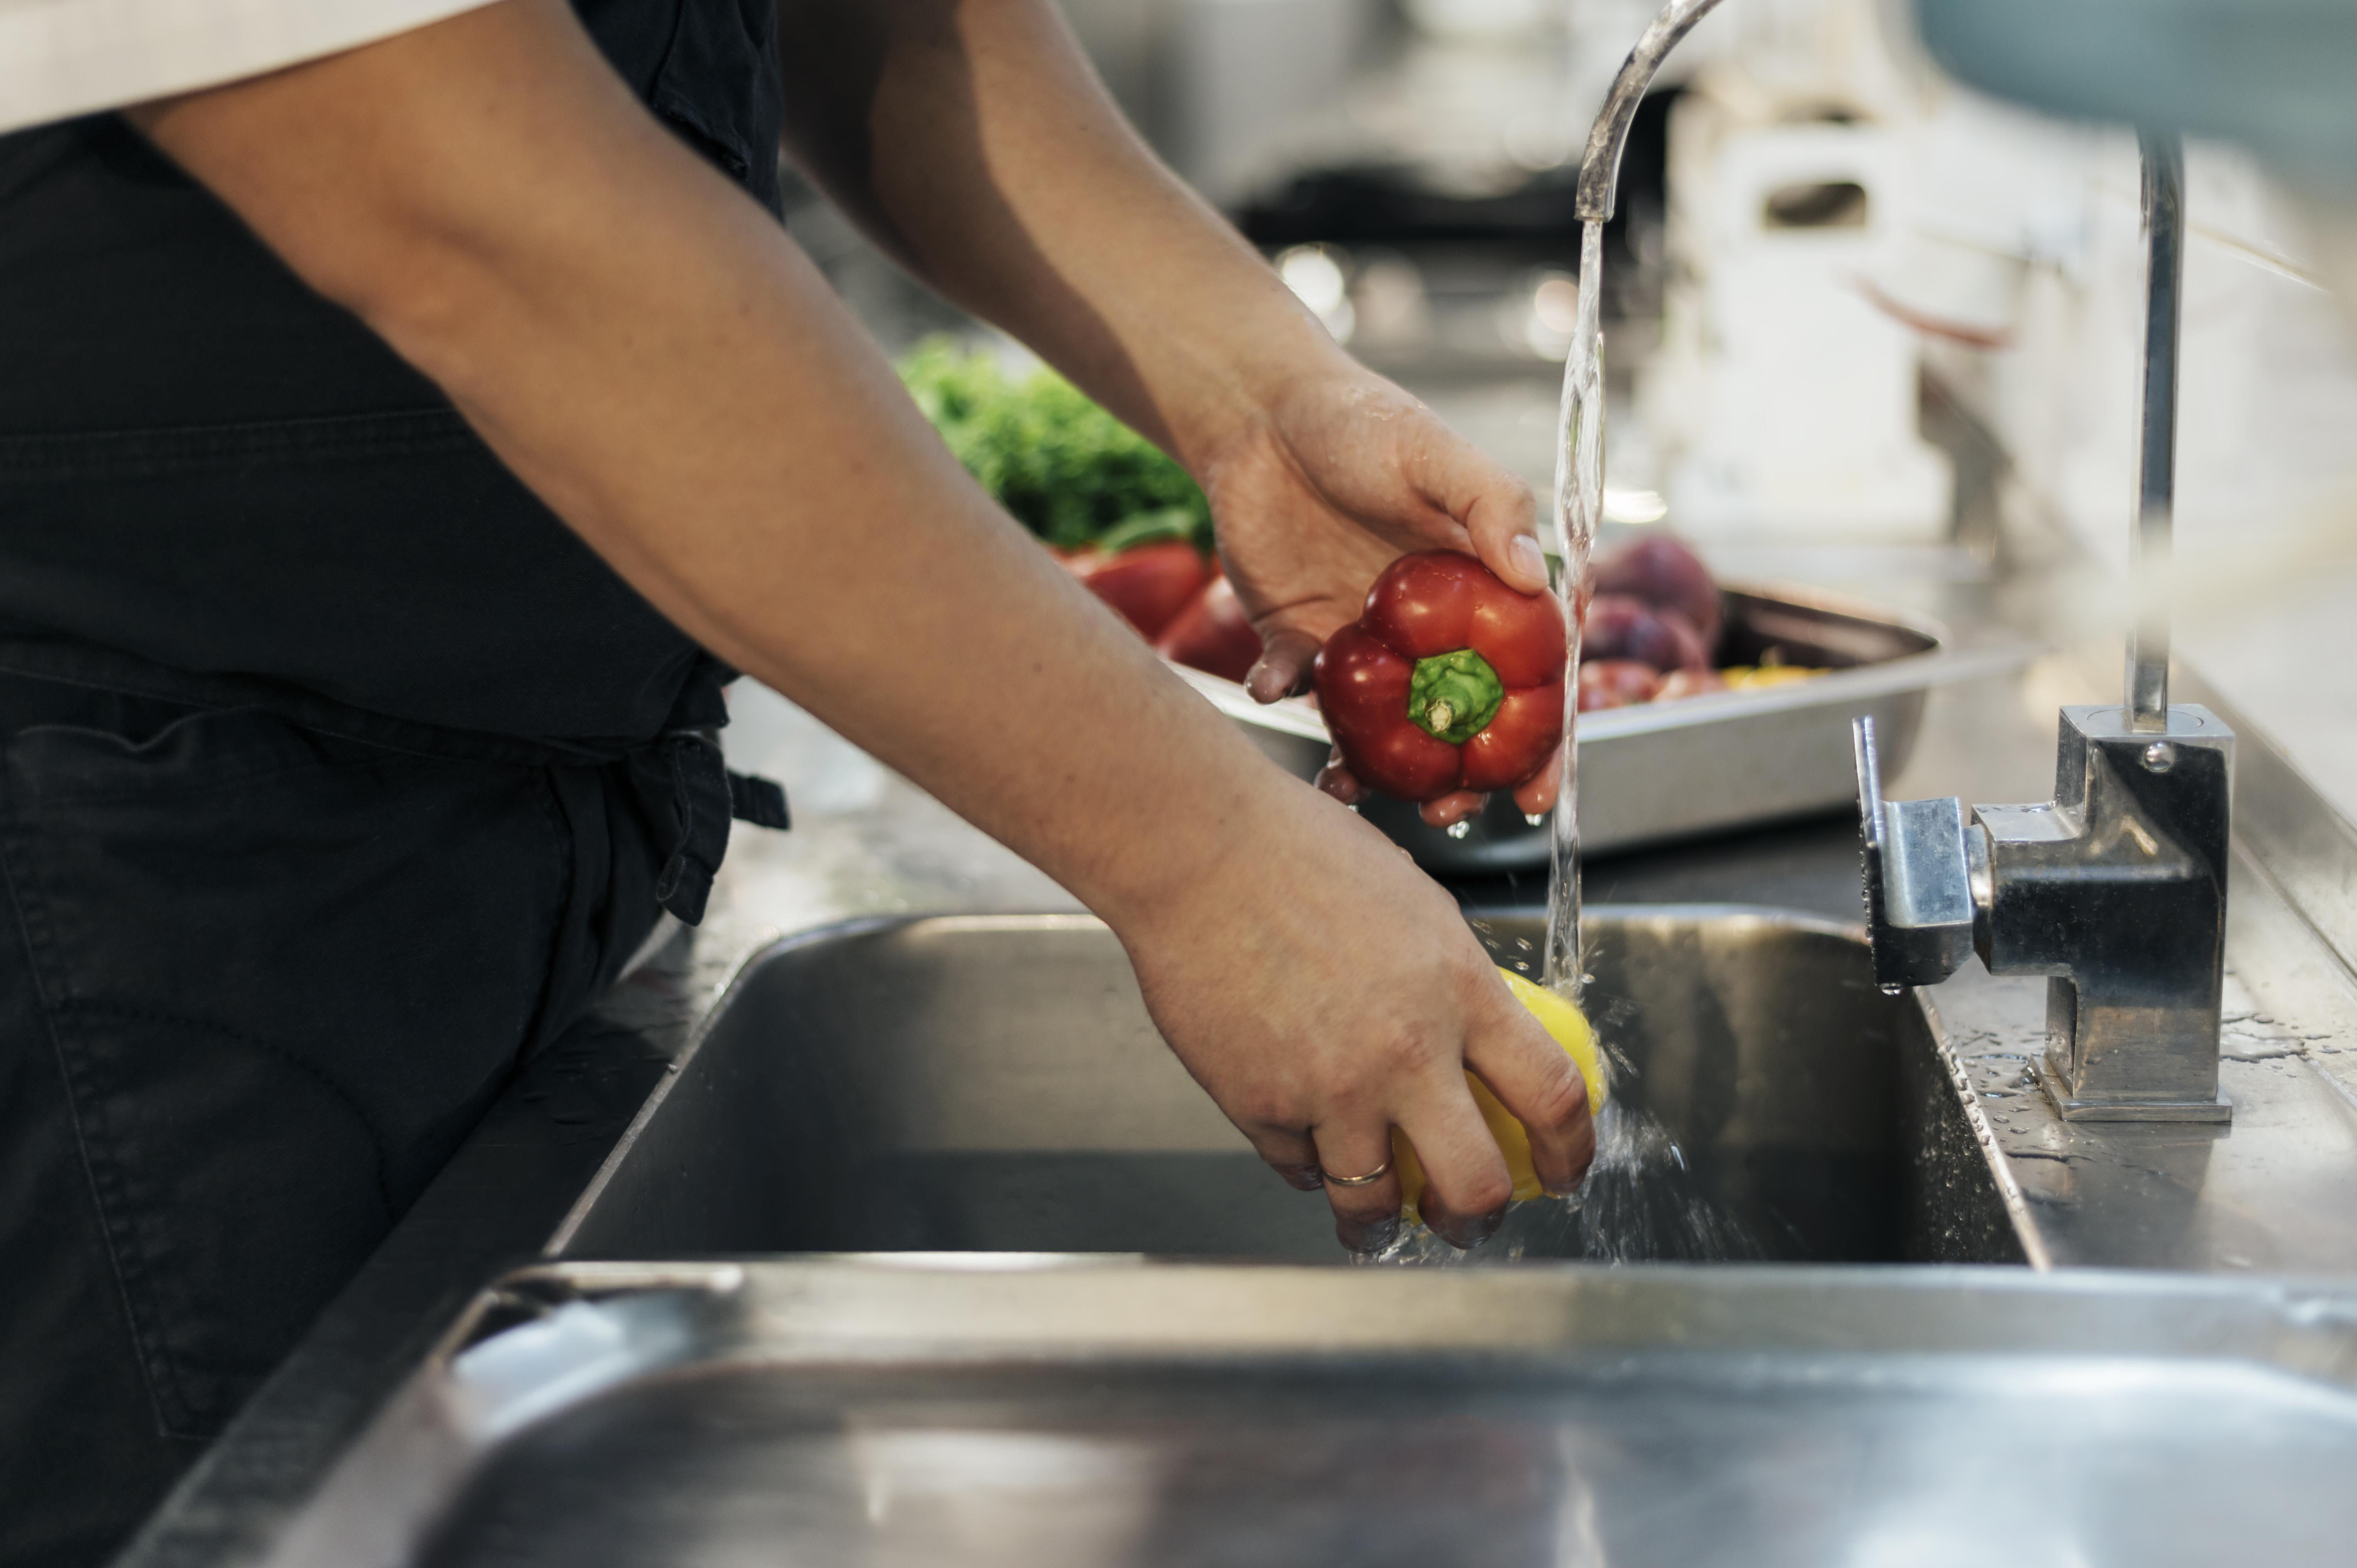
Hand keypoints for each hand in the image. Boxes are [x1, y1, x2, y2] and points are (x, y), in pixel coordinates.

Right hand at [1116, 784, 1594, 1251]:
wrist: (1199, 850)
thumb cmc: (1300, 852)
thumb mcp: (1416, 905)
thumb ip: (1451, 979)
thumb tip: (1472, 1032)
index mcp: (1459, 990)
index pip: (1550, 1094)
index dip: (1571, 1151)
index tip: (1562, 1172)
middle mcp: (1404, 1050)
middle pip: (1473, 1182)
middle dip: (1478, 1218)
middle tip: (1467, 1219)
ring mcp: (1330, 1086)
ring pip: (1374, 1203)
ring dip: (1383, 1223)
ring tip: (1377, 1220)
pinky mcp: (1260, 1104)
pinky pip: (1296, 1167)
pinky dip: (1307, 1169)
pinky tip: (1306, 1151)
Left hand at [1198, 366, 1563, 827]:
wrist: (1261, 413)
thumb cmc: (1360, 421)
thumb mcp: (1435, 451)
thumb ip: (1491, 505)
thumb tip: (1529, 575)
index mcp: (1477, 590)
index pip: (1527, 677)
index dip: (1541, 741)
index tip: (1539, 795)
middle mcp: (1425, 627)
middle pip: (1455, 722)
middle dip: (1456, 779)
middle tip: (1446, 814)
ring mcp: (1363, 638)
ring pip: (1377, 725)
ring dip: (1368, 766)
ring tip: (1351, 791)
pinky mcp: (1298, 634)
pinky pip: (1296, 682)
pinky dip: (1284, 692)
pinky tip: (1274, 685)